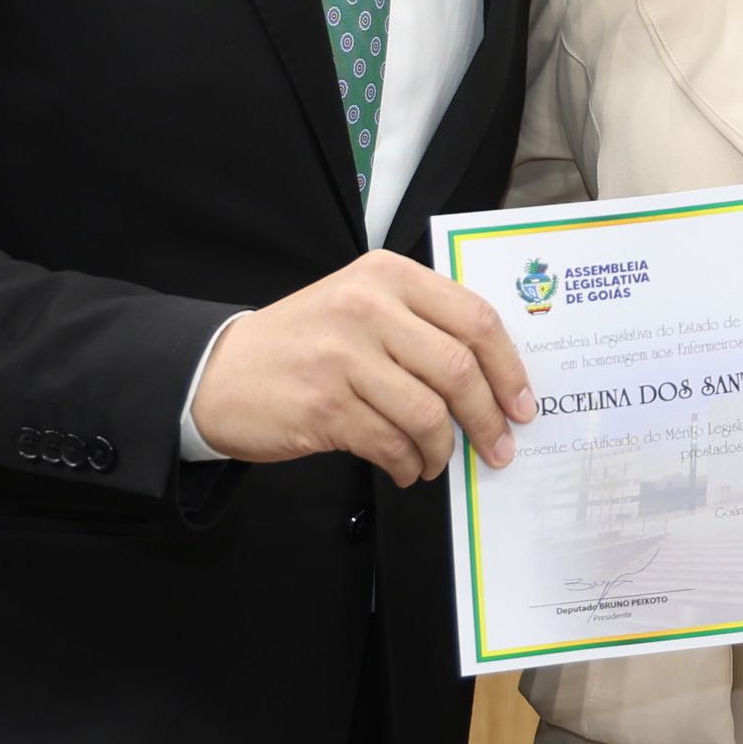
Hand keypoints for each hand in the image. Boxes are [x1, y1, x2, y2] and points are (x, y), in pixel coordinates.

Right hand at [187, 251, 535, 483]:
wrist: (221, 373)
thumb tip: (494, 377)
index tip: (522, 404)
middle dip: (487, 417)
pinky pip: (390, 444)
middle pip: (458, 369)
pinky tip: (405, 468)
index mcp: (387, 275)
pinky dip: (406, 464)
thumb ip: (421, 323)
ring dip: (442, 449)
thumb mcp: (361, 305)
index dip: (509, 367)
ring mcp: (343, 355)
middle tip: (497, 447)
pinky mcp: (324, 404)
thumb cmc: (304, 343)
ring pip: (428, 413)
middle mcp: (366, 307)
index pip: (474, 317)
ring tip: (435, 461)